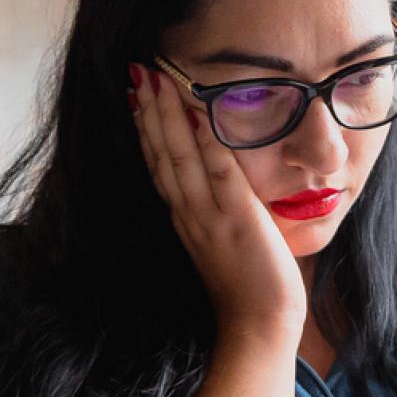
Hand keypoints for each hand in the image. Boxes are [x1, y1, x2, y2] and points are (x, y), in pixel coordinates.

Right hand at [129, 63, 306, 341]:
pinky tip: (198, 110)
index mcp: (185, 219)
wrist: (259, 324)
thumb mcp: (226, 242)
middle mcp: (188, 214)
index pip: (159, 166)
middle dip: (148, 111)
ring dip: (166, 115)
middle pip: (161, 154)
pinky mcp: (236, 219)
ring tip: (155, 80)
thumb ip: (221, 211)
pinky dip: (206, 138)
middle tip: (137, 73)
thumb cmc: (251, 286)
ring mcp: (209, 216)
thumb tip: (226, 184)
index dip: (146, 130)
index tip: (137, 97)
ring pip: (180, 157)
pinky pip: (218, 172)